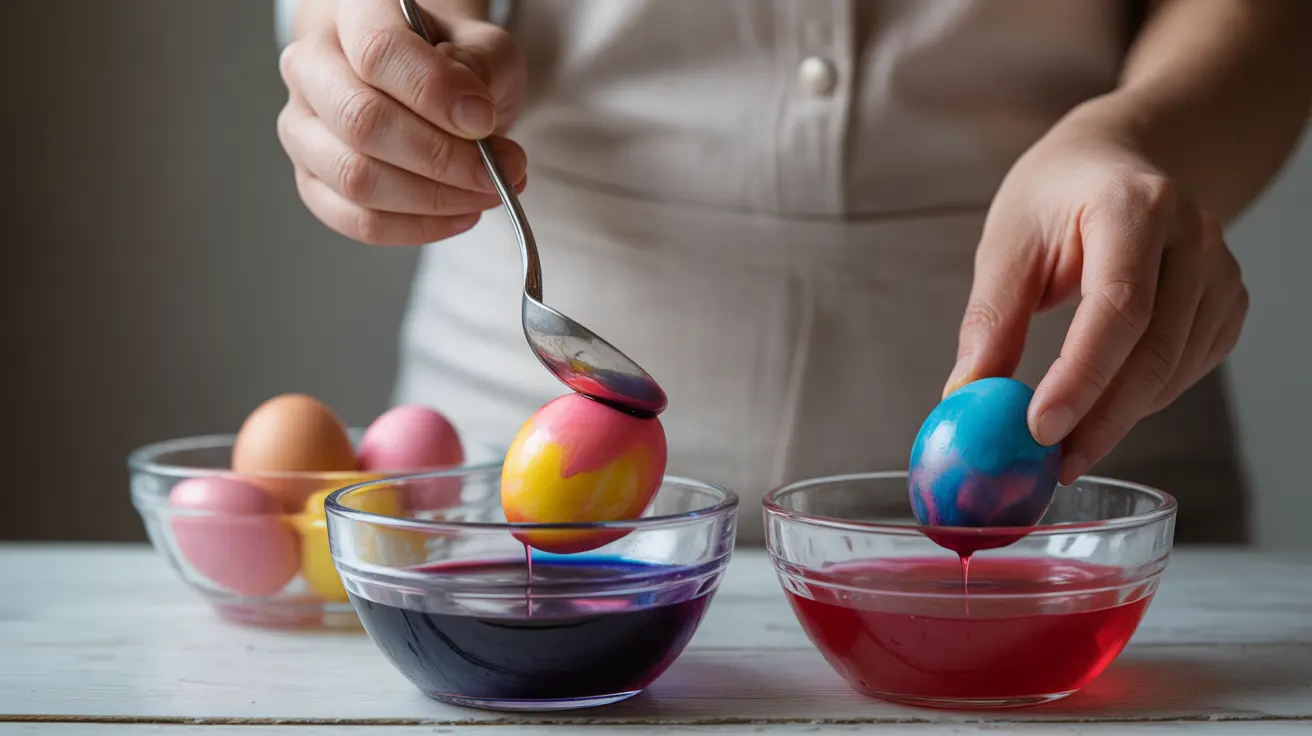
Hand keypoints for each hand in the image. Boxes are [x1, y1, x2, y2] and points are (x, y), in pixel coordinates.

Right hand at [276, 0, 526, 244]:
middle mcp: (312, 66)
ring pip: (355, 178)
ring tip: (486, 192)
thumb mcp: (484, 47)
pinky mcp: (312, 180)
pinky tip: (459, 214)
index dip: (434, 92)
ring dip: (434, 198)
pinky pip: (357, 220)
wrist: (425, 83)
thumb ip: (483, 70)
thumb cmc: (454, 62)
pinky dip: (416, 227)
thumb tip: (473, 121)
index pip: (378, 52)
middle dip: (441, 159)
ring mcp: (302, 126)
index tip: (485, 120)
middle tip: (497, 172)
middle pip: (361, 122)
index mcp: (353, 14)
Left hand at [946, 125, 1248, 483]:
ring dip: (1119, 418)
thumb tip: (967, 394)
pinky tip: (1104, 408)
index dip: (1081, 376)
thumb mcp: (1008, 241)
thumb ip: (992, 317)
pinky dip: (1144, 399)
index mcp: (1135, 206)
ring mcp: (1220, 270)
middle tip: (1052, 464)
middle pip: (1155, 349)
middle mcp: (1194, 236)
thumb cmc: (1056, 195)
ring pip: (1175, 368)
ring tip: (1065, 447)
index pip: (1118, 306)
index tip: (1039, 428)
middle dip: (1102, 418)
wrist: (1118, 160)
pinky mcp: (1227, 302)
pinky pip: (1188, 368)